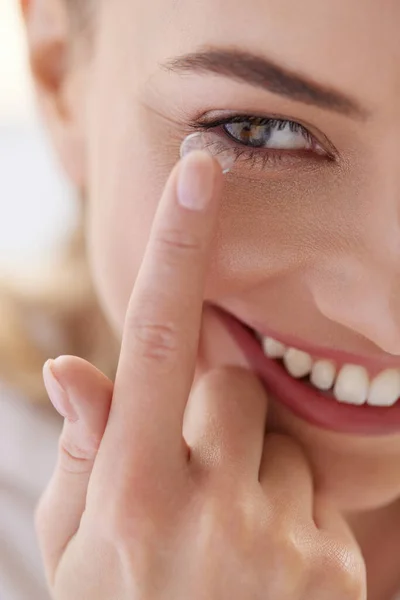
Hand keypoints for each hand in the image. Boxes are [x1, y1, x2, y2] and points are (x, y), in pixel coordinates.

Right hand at [38, 150, 365, 598]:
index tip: (200, 174)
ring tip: (226, 534)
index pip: (156, 341)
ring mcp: (281, 542)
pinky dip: (291, 510)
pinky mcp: (334, 569)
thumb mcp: (71, 548)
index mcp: (130, 492)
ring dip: (253, 462)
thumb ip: (80, 450)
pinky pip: (317, 491)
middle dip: (214, 407)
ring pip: (280, 436)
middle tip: (189, 472)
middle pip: (232, 382)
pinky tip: (263, 569)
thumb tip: (73, 367)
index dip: (177, 250)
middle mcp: (210, 509)